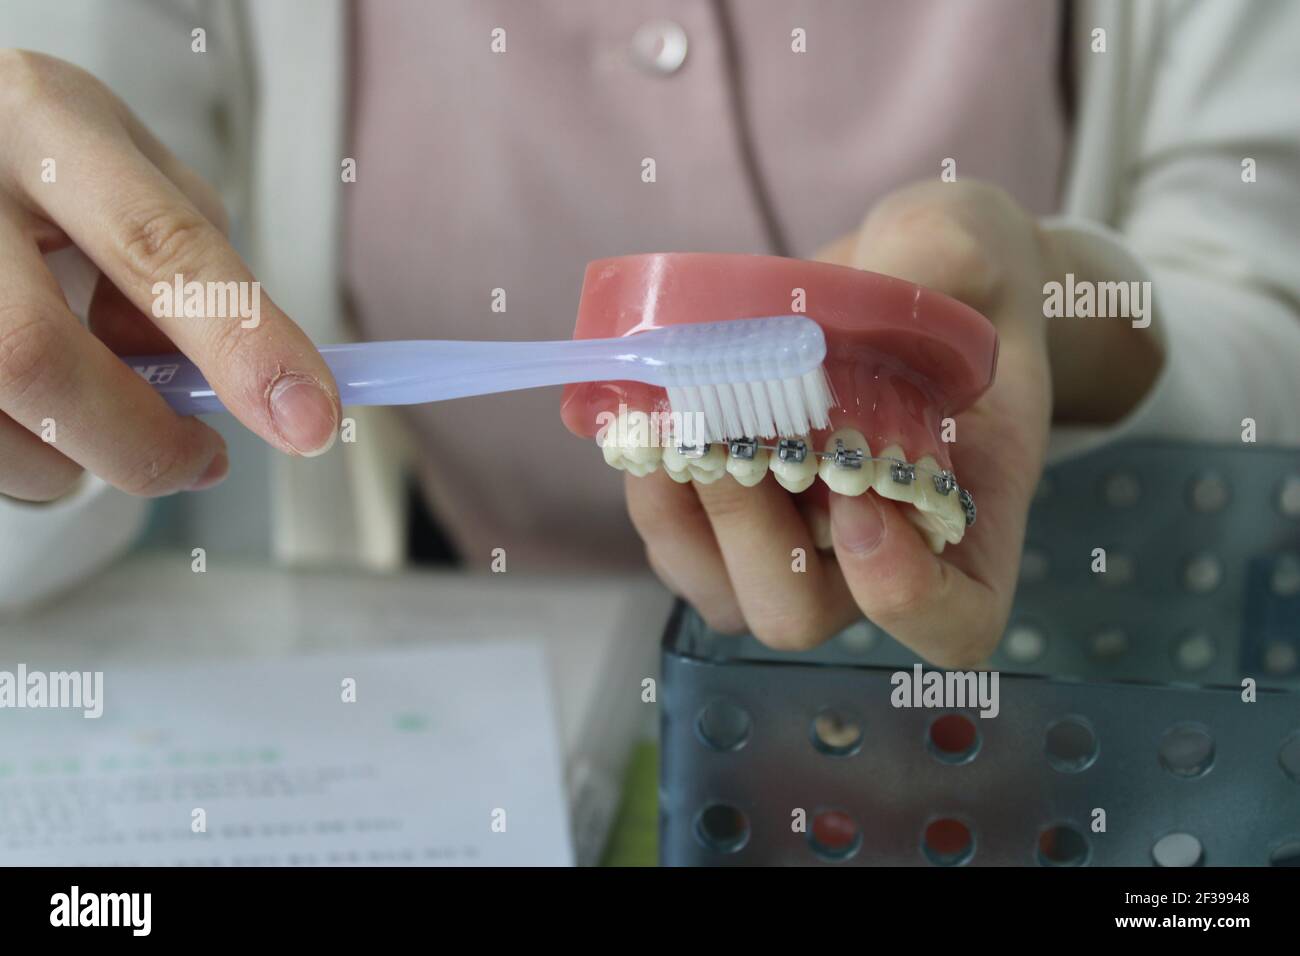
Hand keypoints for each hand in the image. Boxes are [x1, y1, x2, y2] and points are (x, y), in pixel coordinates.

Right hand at [0, 51, 338, 502]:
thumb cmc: (40, 165)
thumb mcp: (125, 169)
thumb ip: (193, 267)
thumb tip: (246, 383)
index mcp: (42, 124)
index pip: (157, 245)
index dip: (242, 344)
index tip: (310, 420)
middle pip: (36, 356)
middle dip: (141, 442)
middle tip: (201, 459)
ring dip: (74, 460)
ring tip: (102, 419)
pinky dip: (28, 458)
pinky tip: (38, 415)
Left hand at [626, 180, 1056, 666]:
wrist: (906, 275)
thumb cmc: (960, 274)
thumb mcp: (968, 245)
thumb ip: (946, 263)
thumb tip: (894, 277)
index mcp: (971, 515)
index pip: (955, 623)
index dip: (906, 597)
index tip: (863, 500)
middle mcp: (879, 555)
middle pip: (800, 614)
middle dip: (752, 533)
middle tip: (735, 426)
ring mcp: (800, 545)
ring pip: (726, 594)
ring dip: (686, 516)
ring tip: (673, 418)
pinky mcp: (734, 517)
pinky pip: (680, 546)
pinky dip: (655, 493)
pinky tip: (650, 416)